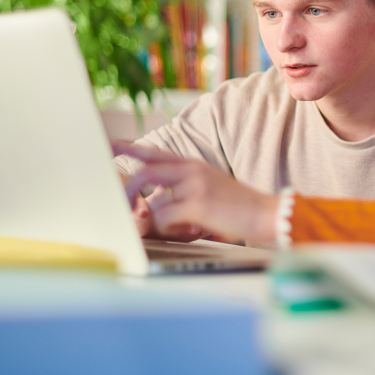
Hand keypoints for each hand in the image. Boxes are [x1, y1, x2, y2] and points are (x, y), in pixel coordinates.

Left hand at [113, 143, 280, 242]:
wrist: (267, 213)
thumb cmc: (236, 208)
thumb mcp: (208, 190)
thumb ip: (180, 192)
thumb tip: (150, 208)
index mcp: (191, 164)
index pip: (153, 152)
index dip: (128, 148)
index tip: (108, 144)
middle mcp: (190, 170)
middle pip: (144, 173)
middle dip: (127, 192)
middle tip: (120, 207)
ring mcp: (193, 185)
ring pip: (153, 203)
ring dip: (160, 221)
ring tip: (184, 227)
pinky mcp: (197, 203)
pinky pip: (166, 218)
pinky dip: (174, 229)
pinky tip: (195, 229)